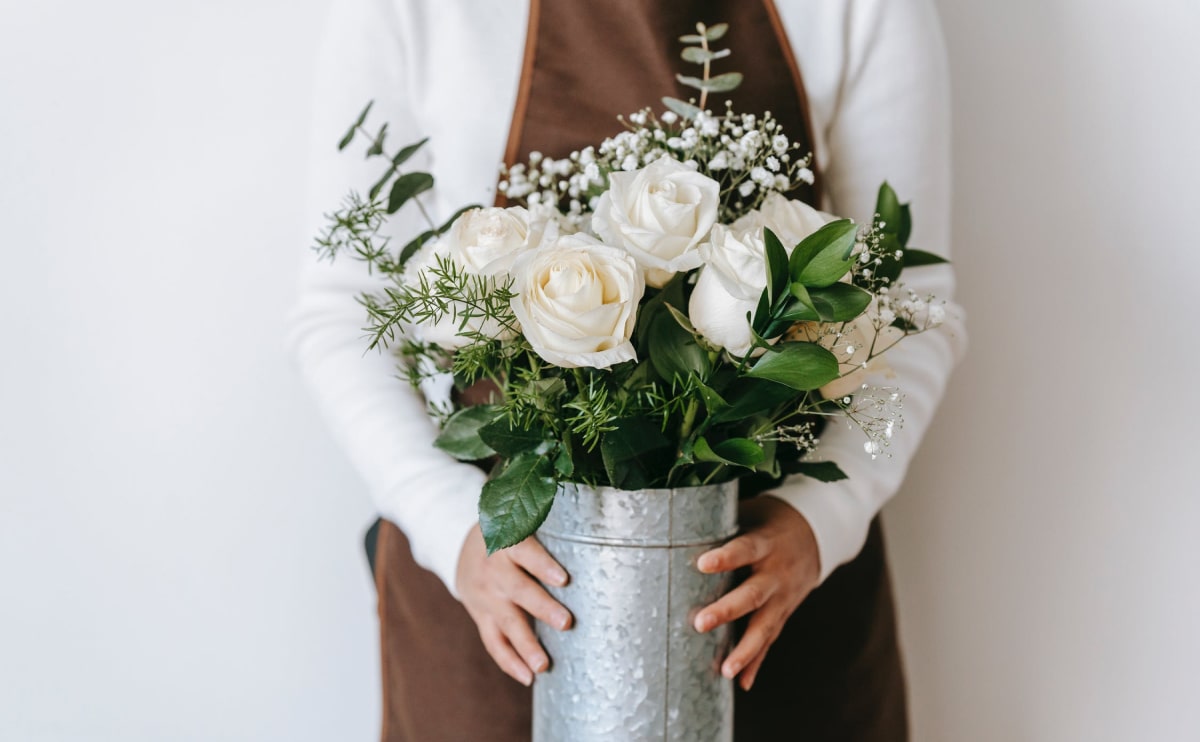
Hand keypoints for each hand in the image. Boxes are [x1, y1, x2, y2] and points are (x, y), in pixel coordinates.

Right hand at [455, 525, 573, 685]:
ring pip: (505, 622)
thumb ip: (547, 532)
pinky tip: (528, 677)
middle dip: (541, 608)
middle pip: (517, 590)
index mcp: (506, 542)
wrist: (461, 551)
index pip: (525, 552)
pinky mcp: (480, 616)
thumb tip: (595, 537)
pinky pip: (493, 642)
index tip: (564, 579)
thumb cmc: (509, 536)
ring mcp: (484, 596)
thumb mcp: (518, 523)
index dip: (543, 565)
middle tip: (566, 623)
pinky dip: (509, 661)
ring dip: (525, 645)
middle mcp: (493, 570)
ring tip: (544, 666)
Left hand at [693, 496, 820, 690]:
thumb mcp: (753, 512)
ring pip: (765, 625)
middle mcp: (777, 572)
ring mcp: (784, 596)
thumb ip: (722, 522)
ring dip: (745, 650)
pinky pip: (770, 639)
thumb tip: (678, 521)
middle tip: (700, 623)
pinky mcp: (785, 611)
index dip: (726, 556)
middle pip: (753, 594)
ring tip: (725, 671)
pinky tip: (741, 682)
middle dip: (728, 611)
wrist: (819, 533)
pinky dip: (757, 662)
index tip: (702, 564)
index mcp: (767, 542)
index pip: (745, 549)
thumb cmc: (771, 520)